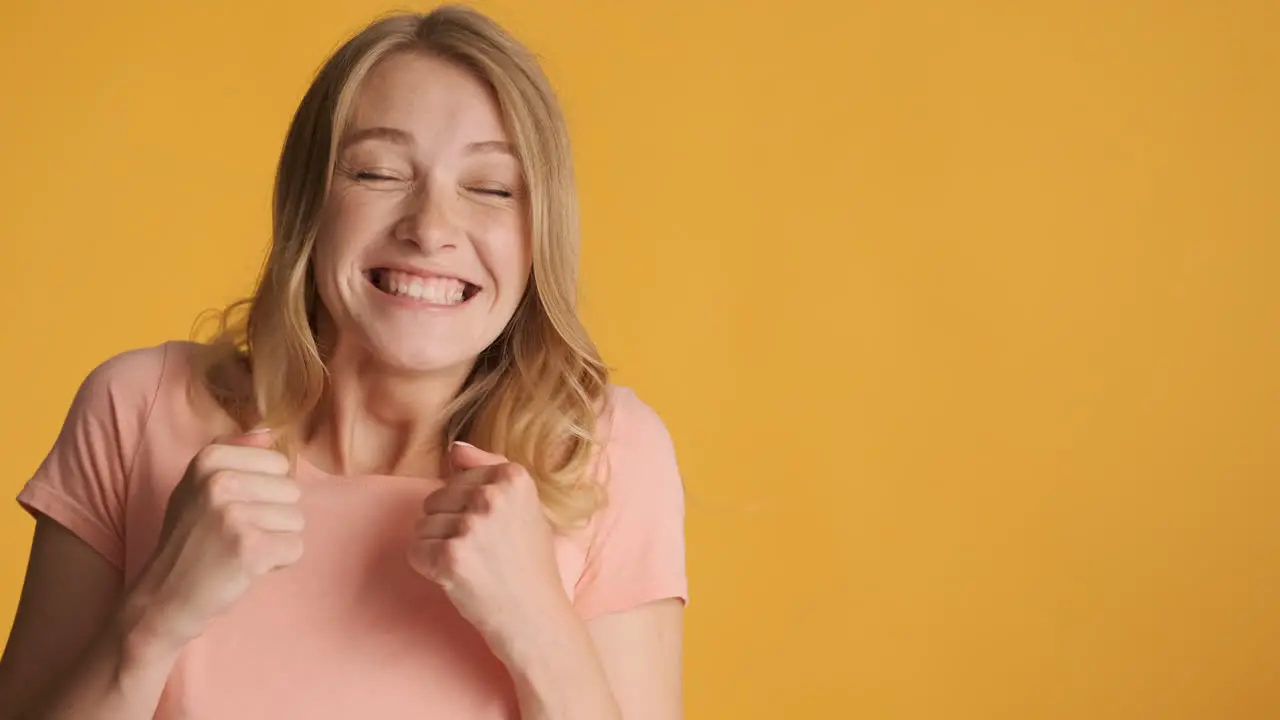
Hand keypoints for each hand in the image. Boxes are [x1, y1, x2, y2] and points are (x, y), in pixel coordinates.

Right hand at [125, 429, 303, 653]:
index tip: (232, 510)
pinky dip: (278, 562)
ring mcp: (234, 513)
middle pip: (291, 491)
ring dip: (275, 540)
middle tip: (235, 534)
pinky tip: (247, 566)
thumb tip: (269, 430)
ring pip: (296, 520)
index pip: (278, 464)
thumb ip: (233, 454)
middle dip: (272, 517)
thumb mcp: (198, 486)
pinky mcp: (249, 546)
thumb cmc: (188, 540)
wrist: (163, 597)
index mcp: (209, 459)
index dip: (264, 492)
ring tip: (239, 549)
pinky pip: (295, 547)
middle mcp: (220, 480)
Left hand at [408, 442, 565, 646]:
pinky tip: (456, 578)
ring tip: (472, 566)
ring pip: (422, 525)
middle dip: (449, 527)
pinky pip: (415, 551)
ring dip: (438, 548)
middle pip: (435, 499)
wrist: (536, 617)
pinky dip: (428, 568)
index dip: (468, 510)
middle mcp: (493, 496)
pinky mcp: (451, 556)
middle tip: (482, 554)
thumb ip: (490, 470)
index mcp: (514, 477)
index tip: (496, 533)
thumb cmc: (528, 564)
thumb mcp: (523, 507)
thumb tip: (455, 447)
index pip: (457, 478)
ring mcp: (472, 526)